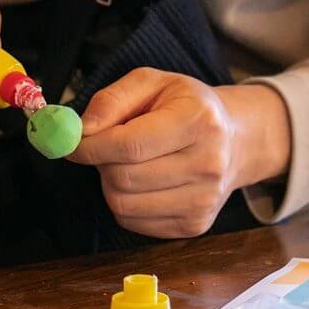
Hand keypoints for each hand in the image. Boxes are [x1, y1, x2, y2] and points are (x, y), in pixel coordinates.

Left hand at [72, 72, 290, 238]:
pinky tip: (142, 182)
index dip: (90, 147)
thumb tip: (82, 129)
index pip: (129, 145)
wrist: (234, 140)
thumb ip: (112, 99)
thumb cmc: (186, 107)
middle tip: (104, 148)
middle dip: (101, 164)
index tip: (74, 143)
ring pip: (123, 205)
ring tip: (127, 163)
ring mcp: (204, 200)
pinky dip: (125, 203)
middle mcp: (207, 164)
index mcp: (198, 121)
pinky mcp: (195, 225)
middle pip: (123, 178)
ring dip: (111, 184)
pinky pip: (134, 222)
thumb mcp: (152, 83)